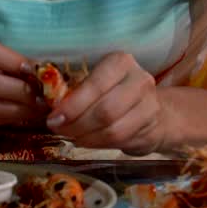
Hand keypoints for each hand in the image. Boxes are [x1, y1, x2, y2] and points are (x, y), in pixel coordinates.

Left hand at [46, 52, 170, 155]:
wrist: (155, 111)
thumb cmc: (116, 93)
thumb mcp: (98, 83)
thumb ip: (77, 92)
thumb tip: (51, 110)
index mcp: (121, 62)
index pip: (95, 86)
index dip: (72, 106)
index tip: (54, 119)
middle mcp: (140, 80)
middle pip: (105, 111)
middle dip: (77, 125)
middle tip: (60, 130)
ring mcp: (150, 106)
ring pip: (114, 130)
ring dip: (87, 138)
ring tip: (73, 138)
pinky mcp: (154, 129)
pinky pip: (122, 142)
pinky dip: (100, 145)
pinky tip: (89, 141)